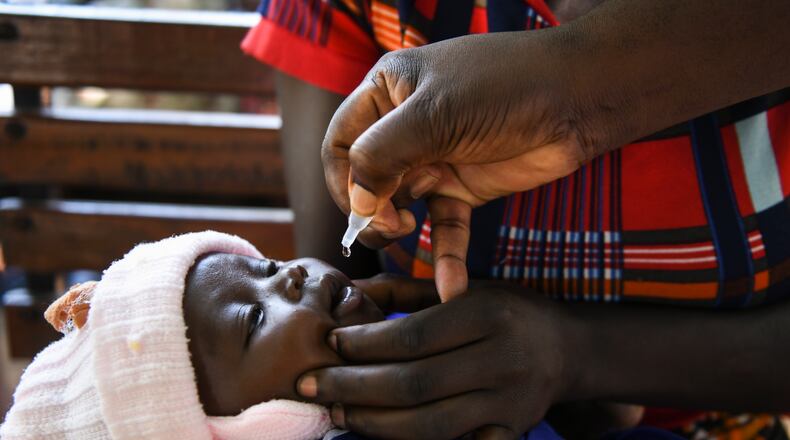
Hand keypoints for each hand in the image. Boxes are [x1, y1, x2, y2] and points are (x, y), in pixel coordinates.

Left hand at [296, 278, 577, 438]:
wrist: (569, 350)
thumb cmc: (506, 311)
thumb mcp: (467, 287)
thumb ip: (409, 290)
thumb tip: (350, 292)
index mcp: (488, 314)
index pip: (414, 335)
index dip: (366, 343)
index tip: (330, 342)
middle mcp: (502, 359)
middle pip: (414, 383)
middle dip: (353, 386)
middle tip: (310, 384)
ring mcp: (509, 403)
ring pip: (429, 425)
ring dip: (373, 422)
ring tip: (336, 410)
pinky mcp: (510, 432)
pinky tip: (379, 432)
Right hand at [322, 32, 587, 300]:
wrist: (579, 99)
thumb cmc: (504, 88)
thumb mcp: (433, 114)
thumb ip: (382, 155)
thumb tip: (355, 203)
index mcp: (386, 93)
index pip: (341, 144)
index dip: (343, 180)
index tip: (362, 206)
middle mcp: (405, 127)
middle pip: (365, 180)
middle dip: (370, 207)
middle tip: (391, 223)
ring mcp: (435, 159)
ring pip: (399, 207)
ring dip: (398, 231)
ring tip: (407, 235)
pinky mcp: (465, 188)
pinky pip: (445, 228)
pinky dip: (446, 257)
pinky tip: (451, 289)